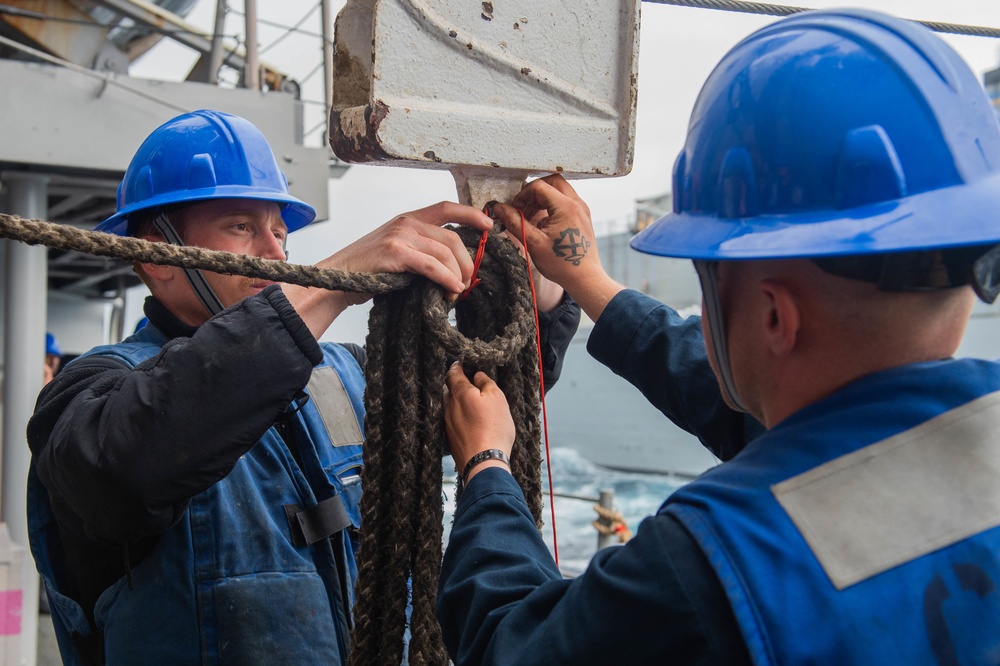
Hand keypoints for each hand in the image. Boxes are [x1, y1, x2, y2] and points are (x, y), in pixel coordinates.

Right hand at [325, 201, 493, 304]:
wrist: (336, 279)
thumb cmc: (368, 272)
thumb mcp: (398, 253)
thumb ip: (422, 251)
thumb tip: (454, 268)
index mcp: (408, 219)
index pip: (447, 207)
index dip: (472, 214)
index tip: (490, 226)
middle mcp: (406, 222)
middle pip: (452, 237)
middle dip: (467, 262)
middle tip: (469, 282)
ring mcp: (400, 235)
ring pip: (445, 253)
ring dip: (457, 276)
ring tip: (456, 293)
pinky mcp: (395, 253)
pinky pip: (432, 265)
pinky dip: (446, 279)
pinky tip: (451, 290)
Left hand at [444, 362, 514, 483]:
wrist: (484, 462)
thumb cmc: (493, 428)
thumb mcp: (497, 398)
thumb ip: (486, 383)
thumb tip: (478, 375)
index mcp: (459, 392)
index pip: (452, 372)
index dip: (457, 366)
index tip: (460, 363)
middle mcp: (448, 406)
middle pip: (448, 389)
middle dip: (455, 384)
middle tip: (467, 382)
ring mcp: (447, 423)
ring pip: (449, 406)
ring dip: (457, 401)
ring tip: (471, 402)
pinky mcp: (450, 438)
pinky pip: (452, 421)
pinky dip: (459, 417)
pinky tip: (470, 422)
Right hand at [492, 175, 622, 320]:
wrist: (585, 278)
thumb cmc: (562, 264)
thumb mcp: (533, 242)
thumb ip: (514, 222)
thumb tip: (499, 208)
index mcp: (566, 206)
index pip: (539, 186)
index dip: (522, 195)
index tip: (514, 208)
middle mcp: (577, 204)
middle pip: (552, 182)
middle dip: (534, 191)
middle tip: (523, 207)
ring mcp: (582, 210)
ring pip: (560, 191)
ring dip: (543, 199)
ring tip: (530, 218)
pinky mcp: (582, 218)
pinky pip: (566, 202)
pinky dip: (552, 206)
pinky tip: (543, 224)